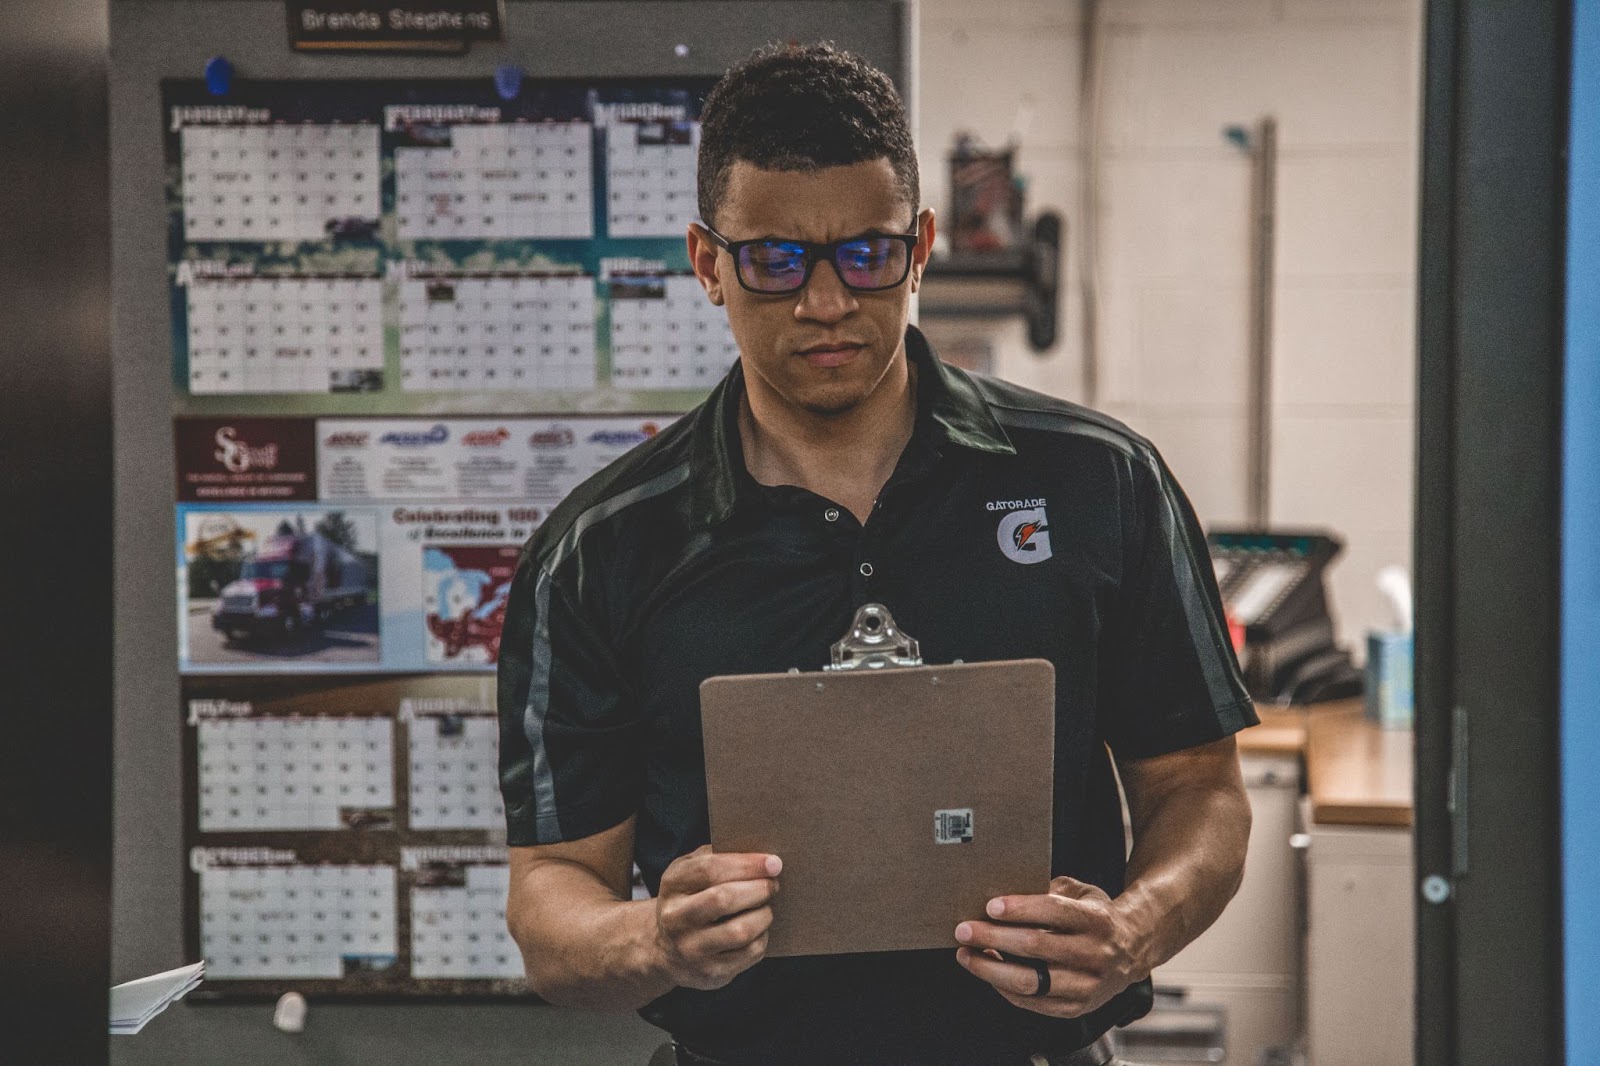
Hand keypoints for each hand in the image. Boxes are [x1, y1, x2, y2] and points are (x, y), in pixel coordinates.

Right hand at [652, 845, 780, 990]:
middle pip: (723, 899)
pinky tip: (759, 929)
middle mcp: (676, 918)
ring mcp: (691, 949)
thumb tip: (759, 855)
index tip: (773, 863)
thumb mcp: (690, 872)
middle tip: (773, 885)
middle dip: (758, 889)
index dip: (746, 864)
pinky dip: (762, 937)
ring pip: (740, 930)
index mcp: (673, 885)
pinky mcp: (710, 972)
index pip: (710, 870)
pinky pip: (749, 953)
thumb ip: (716, 856)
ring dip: (764, 915)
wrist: (665, 949)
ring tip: (766, 907)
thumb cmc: (690, 900)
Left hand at [953, 876, 1146, 1018]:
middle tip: (963, 929)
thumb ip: (1049, 891)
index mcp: (1097, 919)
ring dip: (990, 969)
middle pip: (1036, 946)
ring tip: (966, 955)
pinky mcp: (1077, 1007)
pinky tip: (988, 973)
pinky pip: (1032, 1003)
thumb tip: (1003, 895)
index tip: (990, 906)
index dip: (1020, 908)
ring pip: (1030, 981)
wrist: (1133, 949)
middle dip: (993, 937)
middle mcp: (1095, 954)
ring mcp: (1087, 985)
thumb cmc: (1095, 916)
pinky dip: (1004, 988)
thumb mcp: (1081, 894)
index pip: (1054, 911)